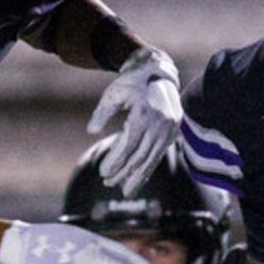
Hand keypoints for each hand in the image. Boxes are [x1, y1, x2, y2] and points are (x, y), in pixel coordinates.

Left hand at [87, 46, 183, 194]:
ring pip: (151, 160)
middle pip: (139, 156)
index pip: (128, 144)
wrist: (159, 73)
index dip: (115, 161)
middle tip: (107, 183)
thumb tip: (91, 131)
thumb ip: (102, 112)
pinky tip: (137, 180)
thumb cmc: (132, 82)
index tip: (102, 172)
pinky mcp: (173, 134)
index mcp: (145, 112)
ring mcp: (169, 130)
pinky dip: (147, 169)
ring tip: (124, 191)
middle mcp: (160, 123)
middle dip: (123, 173)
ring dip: (136, 177)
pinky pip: (158, 156)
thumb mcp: (114, 92)